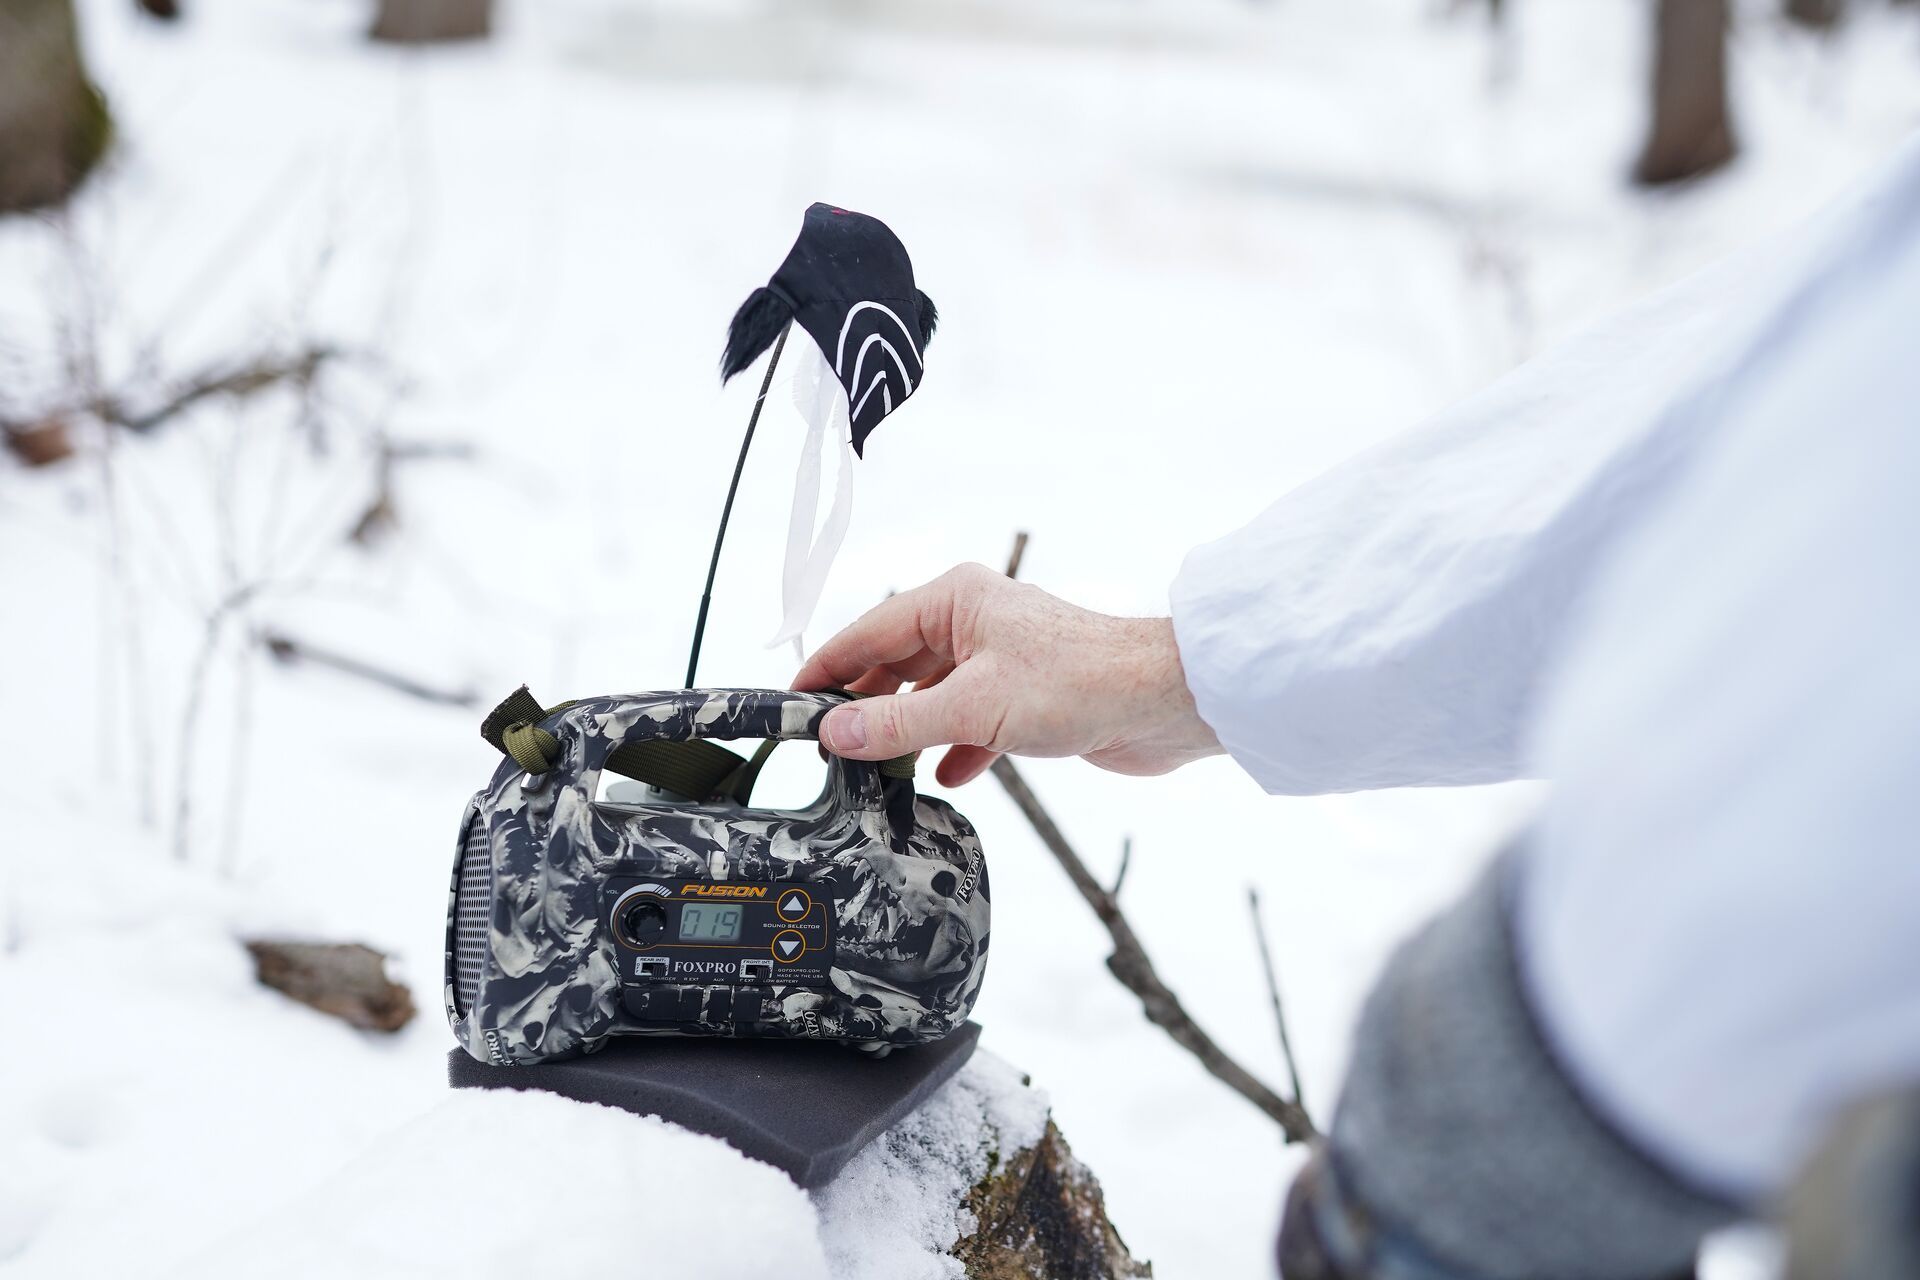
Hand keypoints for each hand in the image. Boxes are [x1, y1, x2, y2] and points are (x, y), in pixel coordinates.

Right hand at [791, 562, 1221, 786]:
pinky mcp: (1025, 697)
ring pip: (932, 696)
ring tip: (873, 769)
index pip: (867, 632)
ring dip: (907, 732)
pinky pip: (969, 722)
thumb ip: (898, 722)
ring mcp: (1000, 660)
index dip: (825, 669)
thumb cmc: (1081, 681)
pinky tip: (942, 776)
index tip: (790, 702)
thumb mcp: (972, 707)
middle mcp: (974, 622)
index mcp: (955, 600)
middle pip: (896, 664)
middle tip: (826, 747)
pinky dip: (953, 748)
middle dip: (864, 706)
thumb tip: (837, 733)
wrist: (1161, 703)